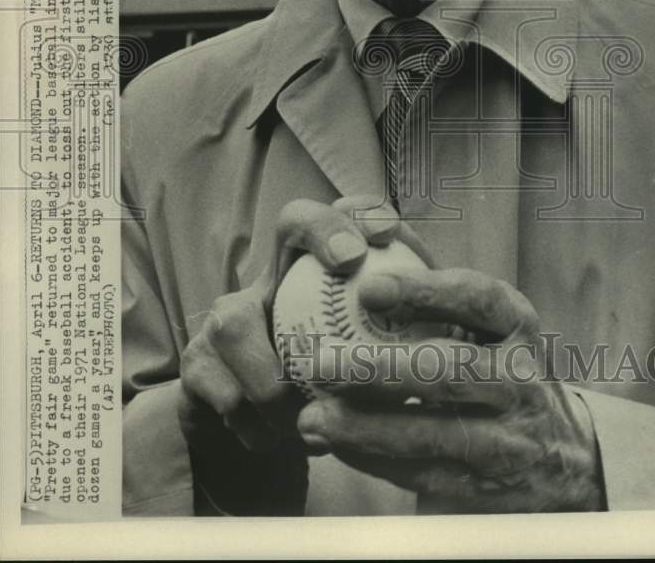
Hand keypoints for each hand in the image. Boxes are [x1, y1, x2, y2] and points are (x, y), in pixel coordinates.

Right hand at [177, 195, 423, 458]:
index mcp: (319, 274)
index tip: (387, 232)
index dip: (358, 212)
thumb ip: (409, 335)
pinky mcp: (197, 367)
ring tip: (305, 416)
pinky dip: (254, 423)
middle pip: (290, 222)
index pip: (348, 215)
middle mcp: (274, 278)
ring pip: (234, 321)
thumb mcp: (375, 362)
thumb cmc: (335, 395)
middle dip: (322, 229)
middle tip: (352, 260)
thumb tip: (457, 319)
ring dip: (273, 378)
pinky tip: (280, 441)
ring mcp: (228, 318)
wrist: (264, 441)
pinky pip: (219, 389)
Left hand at [295, 267, 604, 512]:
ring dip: (364, 426)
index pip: (476, 298)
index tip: (367, 287)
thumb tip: (369, 229)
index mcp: (516, 324)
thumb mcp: (485, 323)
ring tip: (311, 417)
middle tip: (320, 362)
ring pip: (432, 432)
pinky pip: (423, 474)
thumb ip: (431, 285)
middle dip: (379, 369)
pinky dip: (373, 460)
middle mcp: (520, 378)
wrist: (561, 456)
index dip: (424, 291)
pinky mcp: (488, 490)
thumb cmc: (496, 365)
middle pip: (449, 371)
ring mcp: (508, 438)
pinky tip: (335, 445)